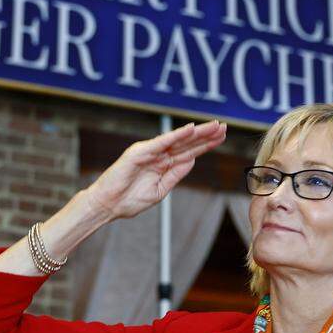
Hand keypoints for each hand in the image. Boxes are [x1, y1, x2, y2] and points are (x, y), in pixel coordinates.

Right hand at [84, 121, 225, 220]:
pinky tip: (190, 129)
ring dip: (196, 132)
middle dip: (206, 135)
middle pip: (187, 143)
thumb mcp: (160, 190)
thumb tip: (192, 160)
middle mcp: (158, 155)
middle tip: (224, 127)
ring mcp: (149, 152)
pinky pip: (162, 142)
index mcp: (163, 165)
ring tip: (213, 126)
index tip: (221, 137)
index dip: (205, 144)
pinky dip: (176, 135)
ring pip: (177, 140)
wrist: (108, 205)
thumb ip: (175, 174)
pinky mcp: (140, 152)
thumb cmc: (129, 200)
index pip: (189, 152)